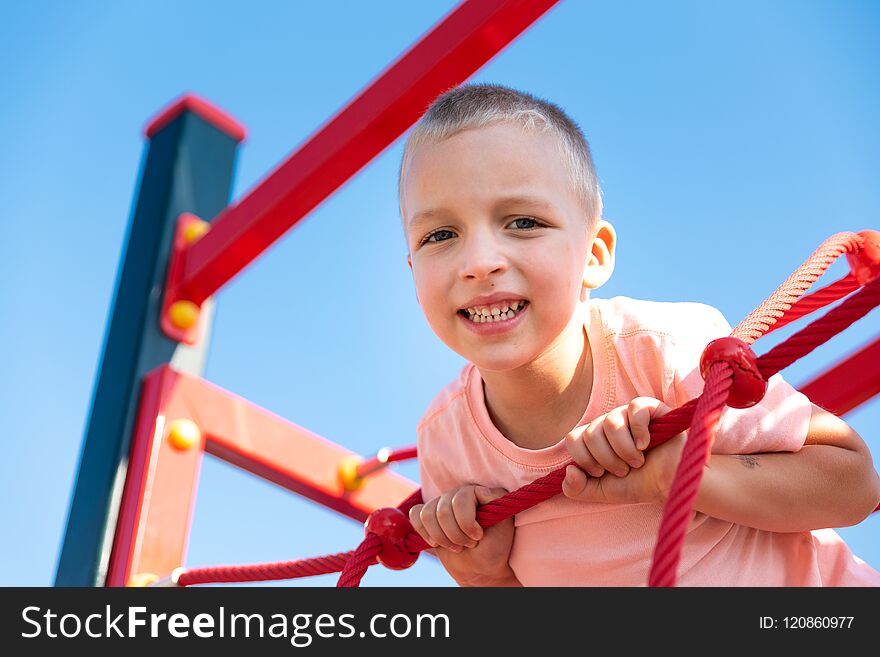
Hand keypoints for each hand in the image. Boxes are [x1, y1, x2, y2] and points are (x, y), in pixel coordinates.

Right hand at [409, 485, 515, 585]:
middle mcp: (460, 493)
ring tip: (456, 546)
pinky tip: (436, 542)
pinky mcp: (430, 515)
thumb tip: (482, 491)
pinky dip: (424, 532)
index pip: (462, 497)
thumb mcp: (504, 526)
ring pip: (427, 514)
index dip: (467, 523)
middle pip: (443, 510)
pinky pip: (416, 515)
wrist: (481, 566)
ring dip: (442, 537)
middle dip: (456, 535)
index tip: (479, 536)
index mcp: (479, 492)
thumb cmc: (495, 547)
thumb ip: (498, 505)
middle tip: (469, 544)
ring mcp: (444, 503)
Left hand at [562, 397, 686, 504]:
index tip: (602, 473)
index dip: (584, 459)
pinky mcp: (651, 408)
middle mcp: (609, 423)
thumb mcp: (602, 492)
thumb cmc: (639, 485)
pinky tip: (647, 444)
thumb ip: (577, 489)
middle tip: (625, 469)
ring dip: (624, 450)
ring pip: (610, 423)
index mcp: (595, 438)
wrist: (671, 484)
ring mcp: (628, 414)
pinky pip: (635, 408)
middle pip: (591, 433)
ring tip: (637, 461)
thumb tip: (569, 470)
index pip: (573, 438)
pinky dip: (639, 431)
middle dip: (607, 459)